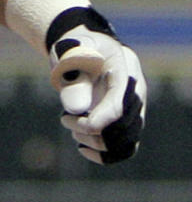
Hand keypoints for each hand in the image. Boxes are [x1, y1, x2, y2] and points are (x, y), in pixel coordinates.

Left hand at [48, 15, 146, 163]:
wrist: (86, 47)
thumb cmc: (76, 46)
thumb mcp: (69, 46)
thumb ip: (71, 67)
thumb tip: (76, 107)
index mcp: (126, 68)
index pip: (119, 104)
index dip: (99, 120)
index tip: (73, 120)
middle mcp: (136, 92)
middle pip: (123, 127)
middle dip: (91, 131)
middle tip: (65, 119)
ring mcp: (135, 109)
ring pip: (126, 142)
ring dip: (96, 143)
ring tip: (72, 129)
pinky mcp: (127, 123)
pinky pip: (125, 149)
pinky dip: (106, 156)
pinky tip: (82, 148)